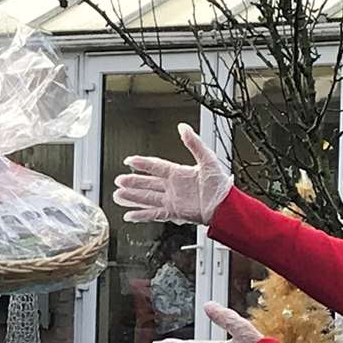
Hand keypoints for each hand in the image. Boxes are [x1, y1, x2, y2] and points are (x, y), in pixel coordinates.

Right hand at [112, 122, 232, 224]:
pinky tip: (129, 215)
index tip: (129, 160)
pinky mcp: (173, 212)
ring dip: (132, 197)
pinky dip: (141, 215)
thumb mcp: (207, 158)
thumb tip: (183, 127)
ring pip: (147, 198)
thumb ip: (193, 143)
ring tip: (118, 196)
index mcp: (179, 173)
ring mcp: (172, 200)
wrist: (225, 206)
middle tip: (118, 180)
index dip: (142, 163)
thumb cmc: (220, 184)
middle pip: (147, 183)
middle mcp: (173, 187)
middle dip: (132, 182)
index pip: (156, 166)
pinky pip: (153, 214)